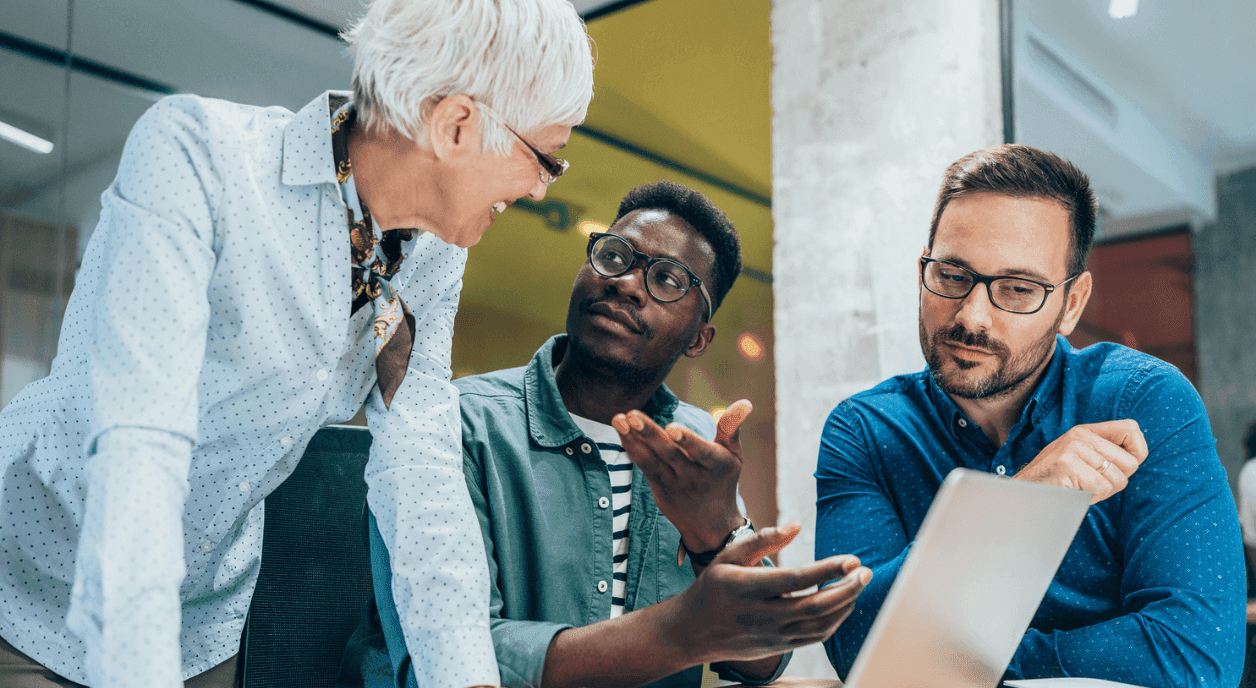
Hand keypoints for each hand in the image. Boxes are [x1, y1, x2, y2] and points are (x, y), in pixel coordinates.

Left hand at [612, 400, 752, 551]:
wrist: (710, 525)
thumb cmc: (722, 480)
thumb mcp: (734, 457)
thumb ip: (731, 428)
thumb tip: (745, 402)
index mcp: (717, 466)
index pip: (701, 452)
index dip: (688, 440)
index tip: (672, 426)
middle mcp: (693, 477)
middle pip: (670, 454)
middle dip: (650, 434)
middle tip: (633, 415)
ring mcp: (673, 483)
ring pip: (651, 460)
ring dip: (633, 439)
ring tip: (619, 418)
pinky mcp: (658, 486)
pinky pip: (643, 465)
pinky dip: (631, 447)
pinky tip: (620, 428)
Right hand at [664, 522, 871, 663]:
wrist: (692, 633)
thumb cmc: (712, 588)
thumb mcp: (727, 557)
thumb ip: (762, 540)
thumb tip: (796, 526)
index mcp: (745, 588)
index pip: (795, 580)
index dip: (827, 570)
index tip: (852, 559)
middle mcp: (760, 615)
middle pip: (814, 607)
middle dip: (847, 589)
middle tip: (865, 571)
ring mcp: (771, 635)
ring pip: (819, 625)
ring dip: (845, 605)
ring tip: (858, 584)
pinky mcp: (779, 647)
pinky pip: (815, 637)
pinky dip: (835, 620)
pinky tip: (843, 602)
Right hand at [1013, 419, 1148, 503]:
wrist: (1024, 494)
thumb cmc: (1056, 481)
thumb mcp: (1079, 458)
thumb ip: (1103, 453)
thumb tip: (1137, 457)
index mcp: (1084, 431)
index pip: (1131, 429)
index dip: (1137, 451)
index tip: (1124, 467)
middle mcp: (1080, 436)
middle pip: (1130, 462)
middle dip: (1117, 480)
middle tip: (1093, 483)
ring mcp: (1073, 449)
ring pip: (1118, 479)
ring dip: (1104, 491)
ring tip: (1081, 487)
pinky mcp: (1068, 465)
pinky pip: (1102, 488)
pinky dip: (1093, 497)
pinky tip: (1075, 491)